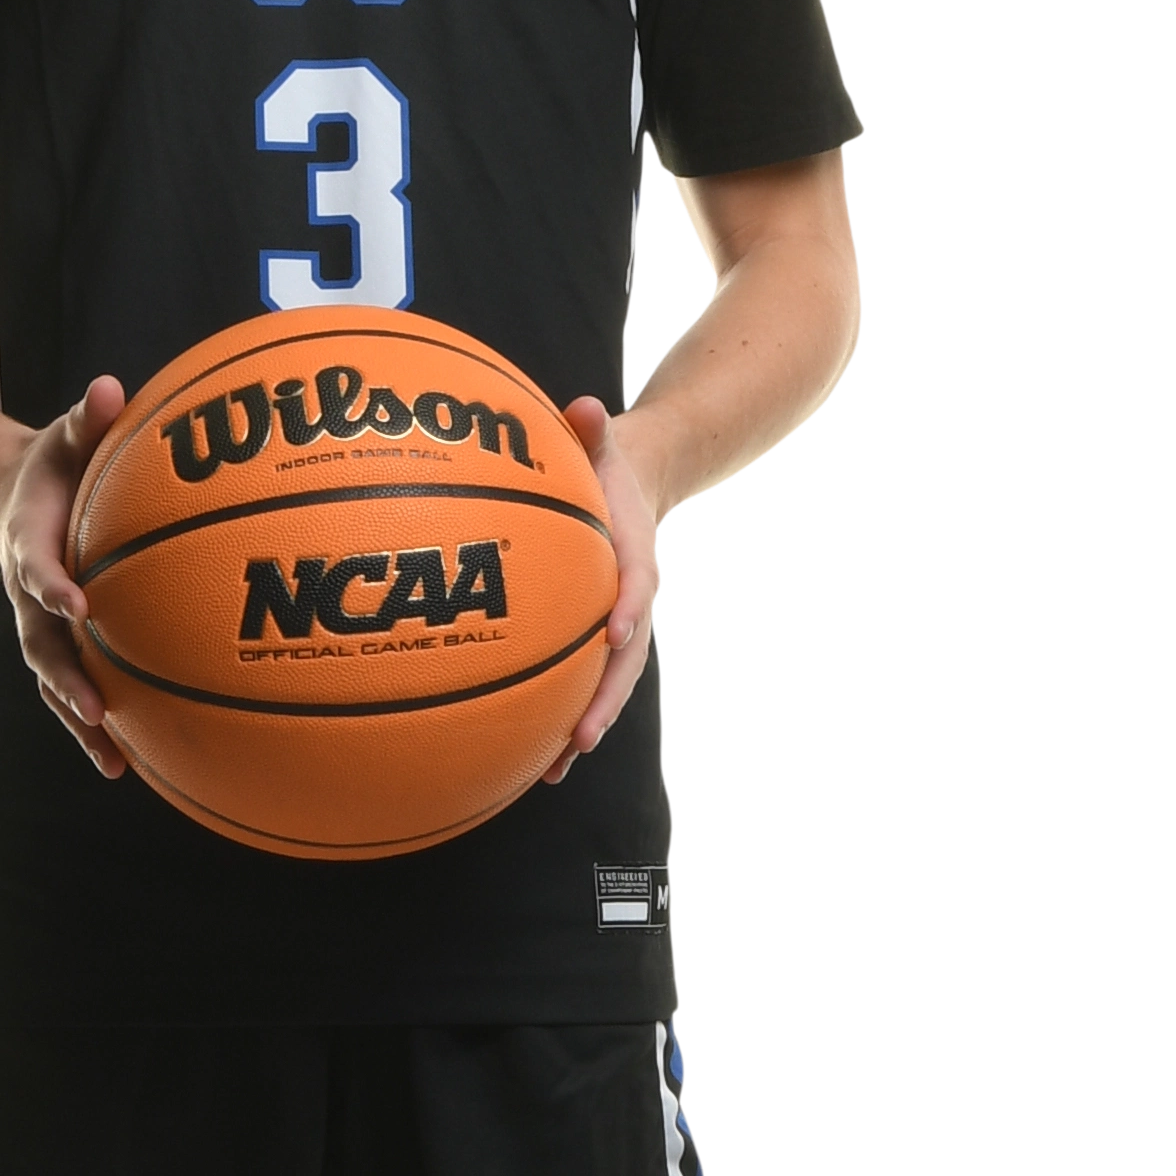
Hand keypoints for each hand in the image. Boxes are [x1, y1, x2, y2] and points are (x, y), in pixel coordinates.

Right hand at [0, 376, 129, 778]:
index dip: (50, 584)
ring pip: (54, 679)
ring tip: (111, 758)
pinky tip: (126, 764)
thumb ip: (86, 416)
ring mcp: (40, 625)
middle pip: (40, 644)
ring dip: (78, 719)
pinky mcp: (58, 644)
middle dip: (66, 678)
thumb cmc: (53, 464)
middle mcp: (29, 592)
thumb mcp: (65, 434)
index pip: (36, 565)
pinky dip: (93, 727)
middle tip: (95, 707)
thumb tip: (109, 388)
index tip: (75, 603)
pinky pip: (72, 688)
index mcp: (29, 540)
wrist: (9, 498)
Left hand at [538, 395, 661, 780]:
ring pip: (608, 684)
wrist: (639, 487)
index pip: (640, 581)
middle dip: (607, 698)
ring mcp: (620, 627)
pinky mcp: (598, 642)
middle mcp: (635, 599)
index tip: (617, 633)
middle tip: (583, 736)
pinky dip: (564, 720)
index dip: (631, 608)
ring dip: (585, 726)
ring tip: (556, 768)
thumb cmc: (606, 464)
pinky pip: (584, 684)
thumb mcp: (604, 439)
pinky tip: (535, 762)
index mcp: (637, 551)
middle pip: (628, 658)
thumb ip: (593, 428)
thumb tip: (585, 406)